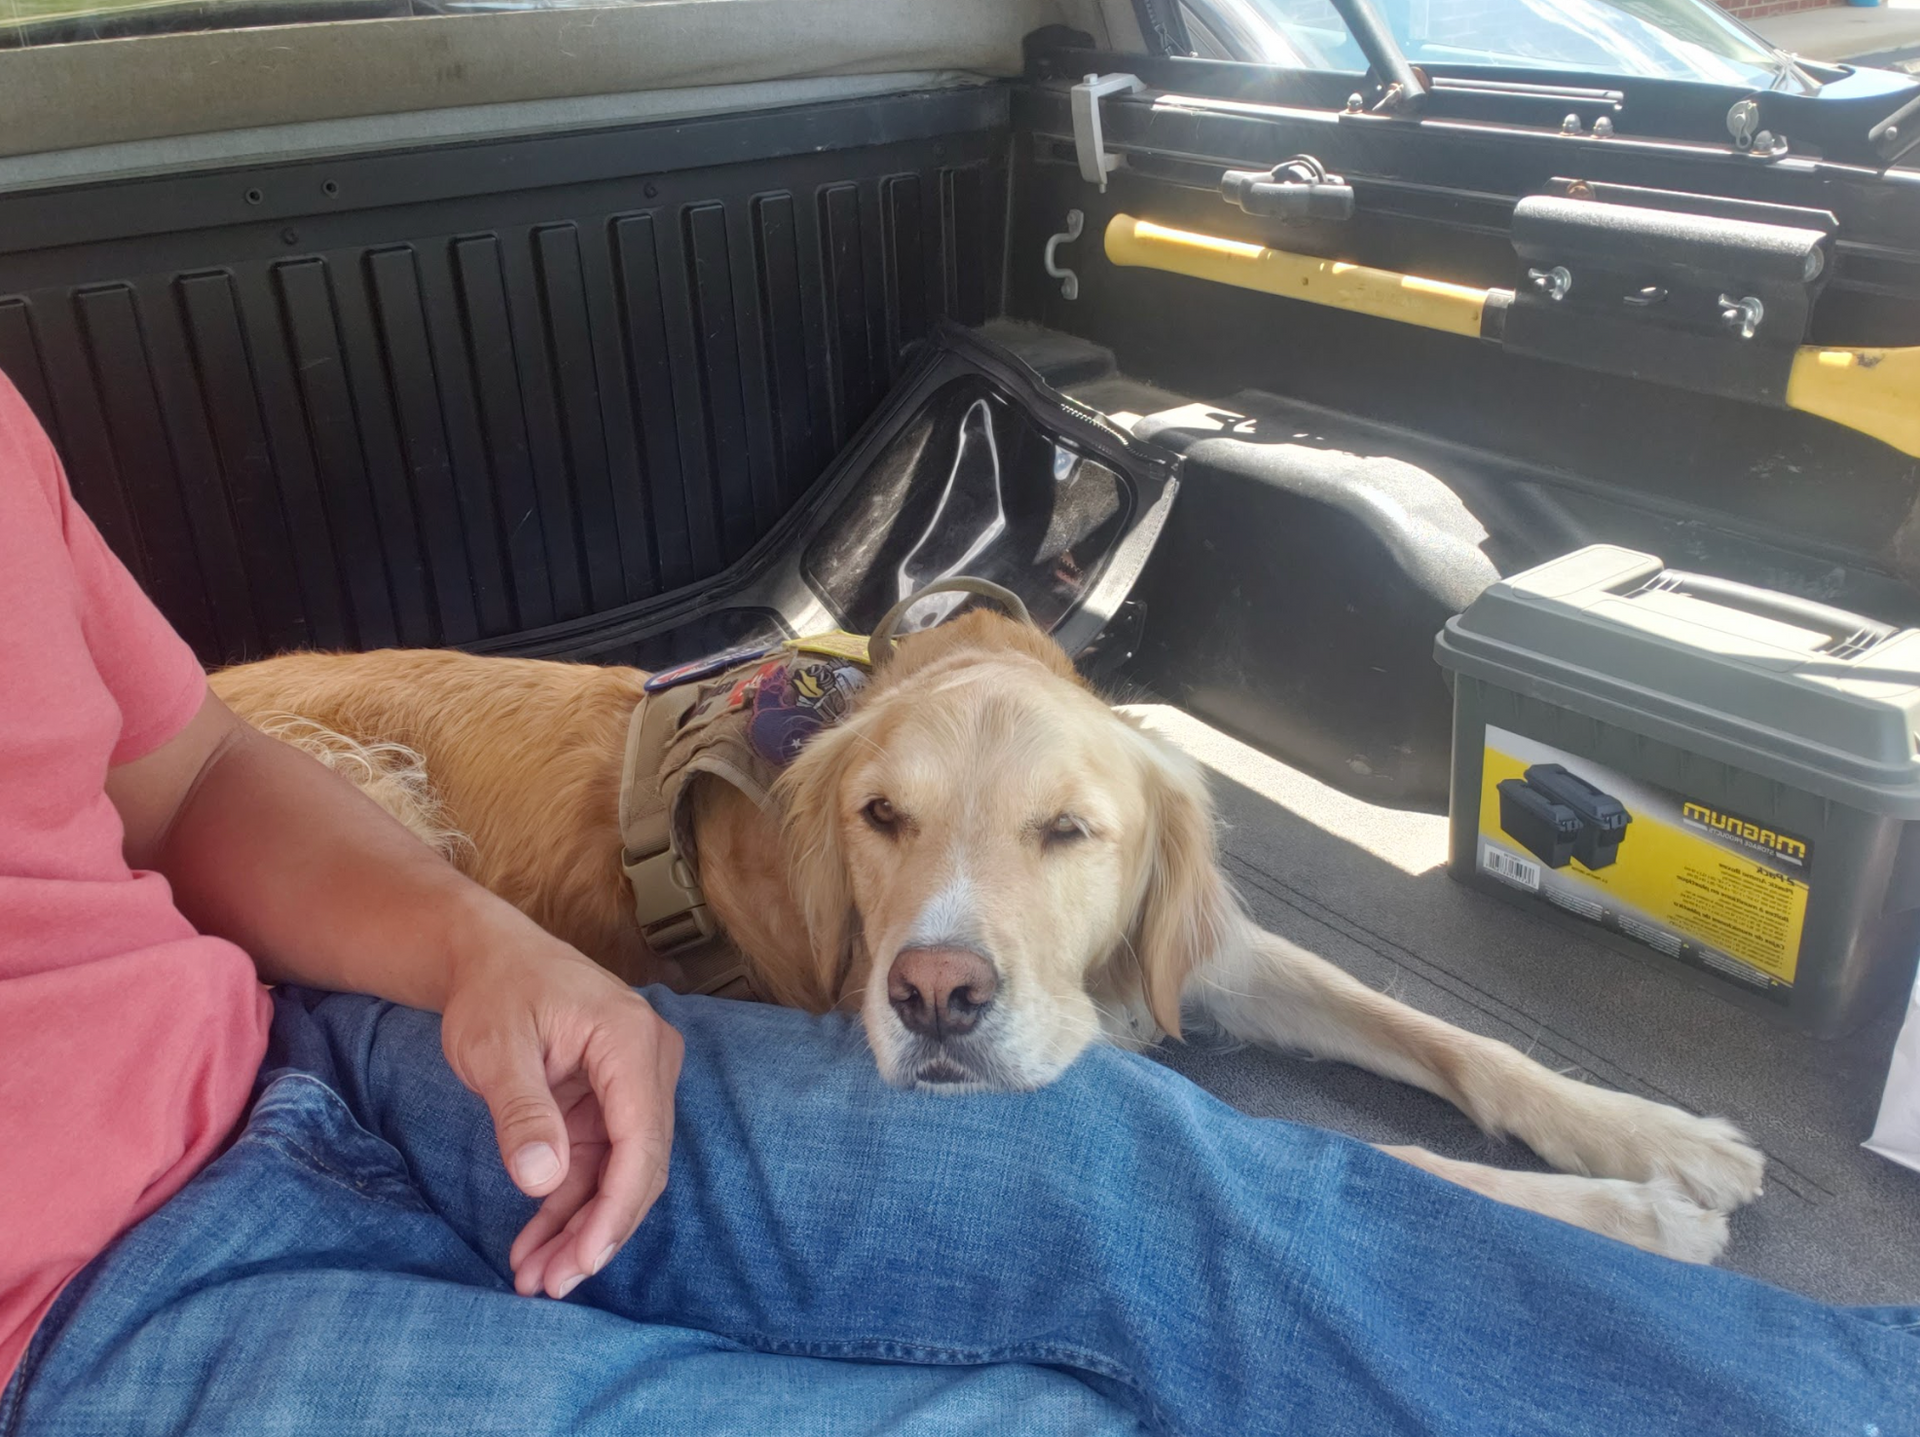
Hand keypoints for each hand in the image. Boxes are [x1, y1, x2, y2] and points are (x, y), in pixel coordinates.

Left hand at [438, 920, 683, 1298]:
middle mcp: (648, 1062)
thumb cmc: (494, 990)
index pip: (641, 1139)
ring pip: (621, 1174)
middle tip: (550, 1284)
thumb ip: (520, 1111)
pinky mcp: (610, 1103)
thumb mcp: (495, 1048)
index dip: (616, 1209)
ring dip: (582, 1228)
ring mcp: (633, 1085)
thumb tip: (540, 1180)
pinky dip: (570, 1207)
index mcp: (630, 1040)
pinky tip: (537, 1245)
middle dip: (597, 1232)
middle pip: (639, 1165)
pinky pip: (599, 1165)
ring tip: (536, 1277)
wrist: (489, 958)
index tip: (580, 1261)